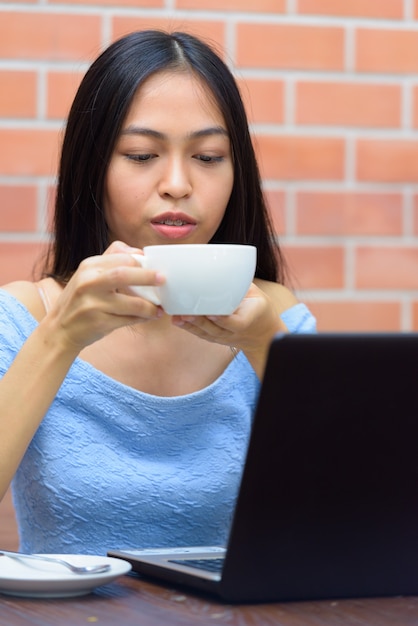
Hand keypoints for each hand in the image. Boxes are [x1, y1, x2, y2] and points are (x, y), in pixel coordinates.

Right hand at [43, 241, 164, 351]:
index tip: (153, 266)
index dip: (140, 260)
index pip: (120, 256)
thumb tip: (139, 254)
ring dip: (149, 306)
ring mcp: (92, 304)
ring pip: (131, 303)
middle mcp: (88, 283)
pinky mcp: (99, 322)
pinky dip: (141, 319)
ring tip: (158, 309)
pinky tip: (148, 317)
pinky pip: (128, 320)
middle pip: (124, 273)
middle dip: (148, 276)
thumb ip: (109, 264)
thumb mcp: (87, 276)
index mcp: (88, 267)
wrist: (59, 330)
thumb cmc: (80, 302)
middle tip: (163, 279)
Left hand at [172, 283, 285, 378]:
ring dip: (191, 326)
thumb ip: (241, 282)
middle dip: (200, 322)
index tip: (213, 314)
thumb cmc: (257, 307)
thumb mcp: (256, 294)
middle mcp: (235, 333)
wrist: (262, 333)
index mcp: (248, 320)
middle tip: (186, 313)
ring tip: (178, 317)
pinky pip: (202, 335)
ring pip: (207, 333)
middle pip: (216, 330)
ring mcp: (225, 338)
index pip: (236, 323)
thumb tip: (225, 263)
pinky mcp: (216, 338)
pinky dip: (189, 328)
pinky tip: (178, 321)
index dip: (224, 320)